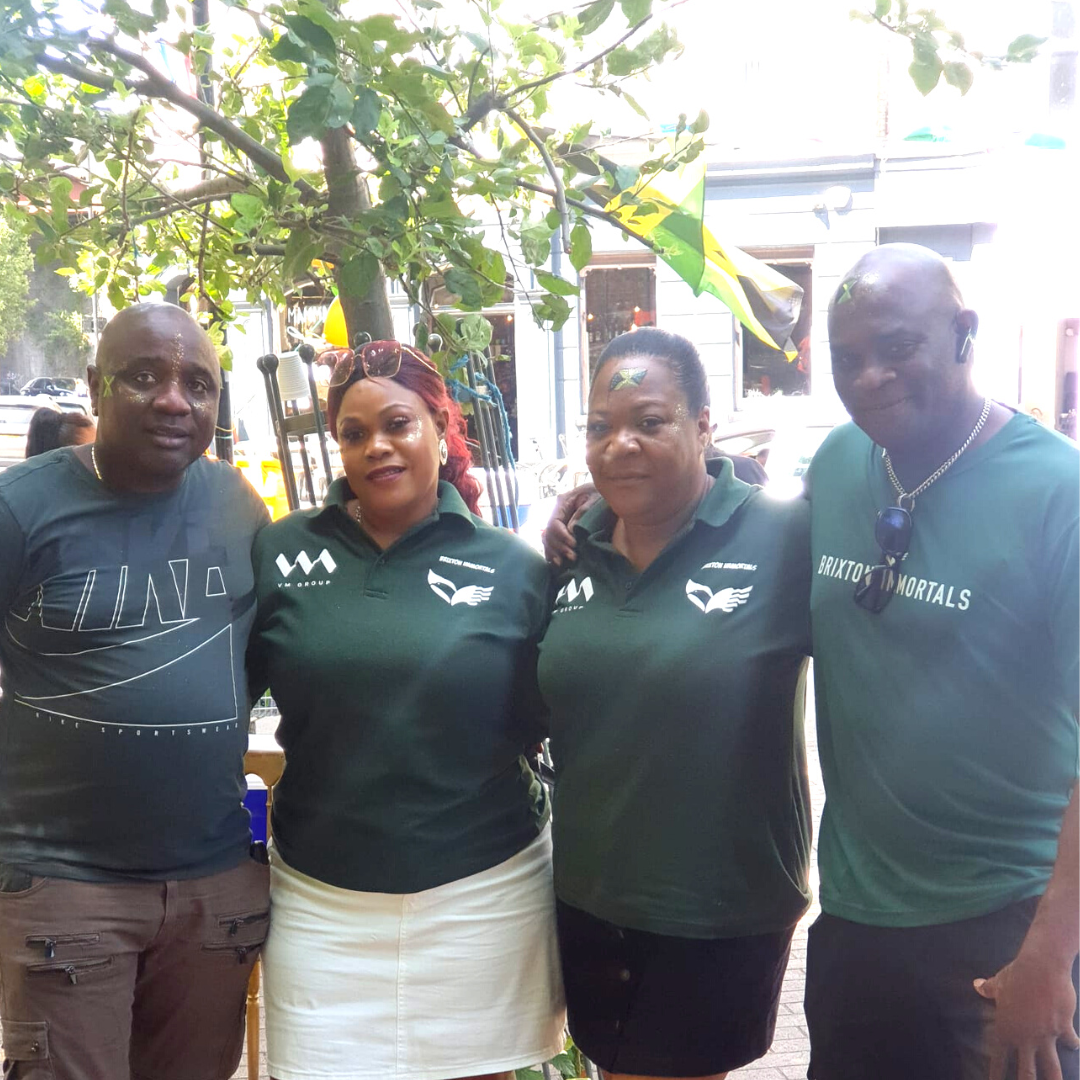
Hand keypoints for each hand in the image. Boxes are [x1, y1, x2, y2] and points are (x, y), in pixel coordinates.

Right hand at [542, 483, 597, 565]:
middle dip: (559, 546)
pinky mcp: (562, 529)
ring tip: (563, 564)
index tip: (574, 544)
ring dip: (554, 552)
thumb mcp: (594, 499)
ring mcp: (558, 521)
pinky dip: (552, 552)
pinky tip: (557, 563)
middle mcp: (557, 512)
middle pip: (549, 533)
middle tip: (573, 557)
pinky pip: (551, 542)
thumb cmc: (601, 494)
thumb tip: (571, 530)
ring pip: (547, 539)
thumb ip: (582, 512)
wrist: (608, 489)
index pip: (554, 522)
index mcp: (563, 502)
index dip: (562, 536)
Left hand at [974, 951, 1079, 1079]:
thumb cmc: (1016, 975)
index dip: (997, 1074)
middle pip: (1027, 1072)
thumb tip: (977, 985)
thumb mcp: (999, 983)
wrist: (1041, 967)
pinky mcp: (1064, 1029)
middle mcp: (1025, 1038)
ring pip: (1052, 1068)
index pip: (1000, 1058)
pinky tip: (1075, 1045)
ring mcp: (1046, 1036)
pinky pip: (1070, 1042)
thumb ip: (988, 989)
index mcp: (1006, 1028)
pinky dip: (1073, 1044)